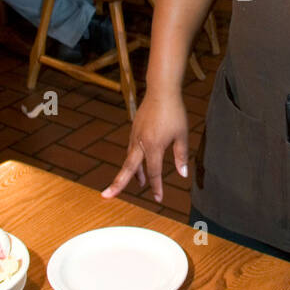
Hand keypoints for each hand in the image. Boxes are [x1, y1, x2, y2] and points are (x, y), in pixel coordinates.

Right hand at [103, 88, 188, 202]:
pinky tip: (139, 162)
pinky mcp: (134, 129)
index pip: (154, 172)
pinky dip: (134, 159)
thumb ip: (181, 156)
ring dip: (132, 173)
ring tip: (138, 183)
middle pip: (128, 168)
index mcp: (154, 146)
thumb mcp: (182, 135)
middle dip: (118, 184)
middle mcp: (141, 142)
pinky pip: (131, 149)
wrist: (161, 91)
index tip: (158, 199)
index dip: (156, 187)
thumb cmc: (174, 112)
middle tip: (106, 196)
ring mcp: (135, 135)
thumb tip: (183, 174)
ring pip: (130, 158)